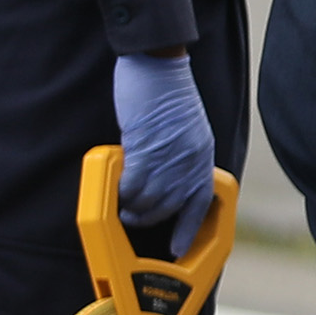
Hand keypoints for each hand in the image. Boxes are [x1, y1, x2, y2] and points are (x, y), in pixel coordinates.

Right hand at [111, 51, 216, 241]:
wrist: (158, 64)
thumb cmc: (167, 92)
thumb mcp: (187, 129)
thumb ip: (179, 156)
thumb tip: (163, 179)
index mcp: (202, 155)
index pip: (201, 203)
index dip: (189, 230)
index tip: (179, 250)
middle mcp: (190, 160)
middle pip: (171, 208)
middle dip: (151, 221)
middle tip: (132, 220)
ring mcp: (169, 156)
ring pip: (150, 201)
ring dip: (133, 210)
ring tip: (121, 209)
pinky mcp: (146, 148)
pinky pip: (132, 185)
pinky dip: (121, 193)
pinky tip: (113, 192)